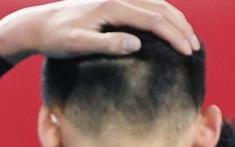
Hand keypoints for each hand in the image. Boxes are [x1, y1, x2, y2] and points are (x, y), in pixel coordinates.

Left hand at [0, 0, 198, 63]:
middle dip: (181, 27)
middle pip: (161, 8)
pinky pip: (146, 6)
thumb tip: (137, 45)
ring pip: (156, 4)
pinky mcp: (114, 3)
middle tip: (195, 48)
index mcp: (113, 7)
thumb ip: (106, 44)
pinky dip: (162, 15)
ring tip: (188, 38)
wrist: (39, 25)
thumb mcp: (77, 45)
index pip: (154, 20)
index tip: (188, 52)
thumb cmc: (56, 39)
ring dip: (175, 20)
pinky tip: (167, 28)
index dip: (174, 36)